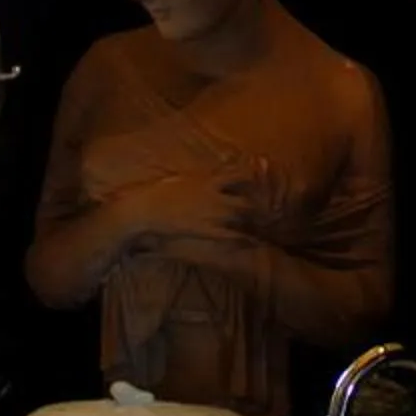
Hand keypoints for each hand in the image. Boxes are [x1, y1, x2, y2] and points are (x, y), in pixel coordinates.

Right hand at [113, 152, 282, 251]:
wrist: (147, 208)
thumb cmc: (159, 192)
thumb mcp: (181, 178)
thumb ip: (198, 178)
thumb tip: (203, 177)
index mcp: (209, 178)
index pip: (239, 173)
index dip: (253, 176)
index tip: (261, 179)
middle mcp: (216, 194)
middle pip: (246, 196)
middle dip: (258, 202)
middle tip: (269, 209)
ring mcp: (213, 212)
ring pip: (242, 215)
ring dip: (253, 220)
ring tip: (264, 226)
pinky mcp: (207, 229)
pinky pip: (231, 235)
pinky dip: (243, 238)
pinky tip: (251, 242)